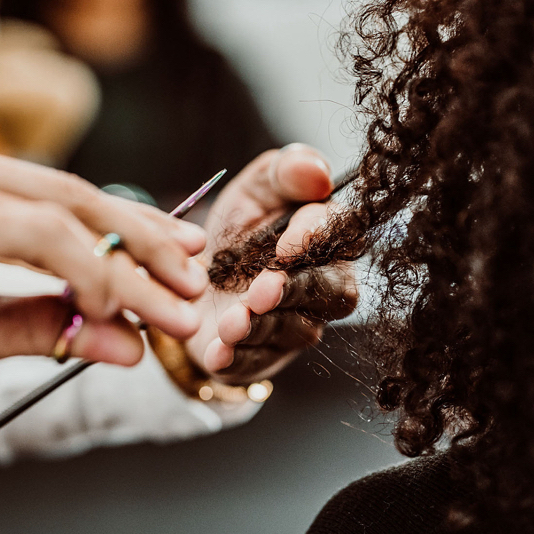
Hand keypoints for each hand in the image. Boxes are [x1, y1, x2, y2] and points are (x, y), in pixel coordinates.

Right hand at [0, 127, 206, 416]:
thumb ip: (47, 324)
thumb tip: (128, 341)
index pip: (58, 195)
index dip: (126, 228)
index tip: (175, 258)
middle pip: (74, 194)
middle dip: (146, 242)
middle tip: (193, 282)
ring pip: (66, 215)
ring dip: (131, 266)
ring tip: (173, 310)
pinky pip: (41, 236)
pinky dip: (90, 271)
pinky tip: (118, 306)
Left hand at [185, 145, 357, 384]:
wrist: (191, 278)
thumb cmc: (236, 231)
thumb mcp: (254, 189)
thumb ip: (285, 171)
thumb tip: (318, 173)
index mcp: (328, 238)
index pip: (343, 235)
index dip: (318, 239)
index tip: (286, 243)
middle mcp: (324, 285)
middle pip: (331, 292)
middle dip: (294, 291)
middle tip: (261, 289)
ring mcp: (296, 325)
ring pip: (294, 330)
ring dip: (262, 327)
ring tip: (230, 322)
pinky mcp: (264, 356)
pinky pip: (258, 362)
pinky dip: (237, 359)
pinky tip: (218, 352)